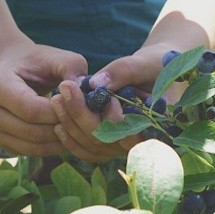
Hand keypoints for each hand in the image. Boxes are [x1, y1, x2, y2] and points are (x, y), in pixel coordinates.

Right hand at [0, 41, 87, 156]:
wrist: (11, 68)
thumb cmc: (36, 62)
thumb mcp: (55, 57)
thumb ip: (72, 68)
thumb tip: (86, 93)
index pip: (32, 110)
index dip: (58, 112)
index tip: (78, 105)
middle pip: (31, 132)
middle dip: (60, 128)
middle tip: (82, 121)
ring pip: (31, 147)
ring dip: (57, 142)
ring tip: (76, 129)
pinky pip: (28, 152)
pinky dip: (49, 148)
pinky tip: (63, 134)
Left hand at [50, 44, 181, 161]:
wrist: (155, 71)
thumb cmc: (157, 65)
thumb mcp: (145, 63)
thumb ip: (123, 72)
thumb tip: (95, 83)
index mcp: (158, 127)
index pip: (133, 136)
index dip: (114, 121)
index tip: (101, 95)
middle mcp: (140, 143)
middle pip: (107, 141)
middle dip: (82, 115)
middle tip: (64, 87)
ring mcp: (122, 147)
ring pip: (93, 146)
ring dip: (72, 124)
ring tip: (56, 97)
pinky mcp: (109, 145)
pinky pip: (87, 150)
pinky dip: (70, 138)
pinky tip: (57, 120)